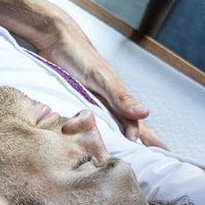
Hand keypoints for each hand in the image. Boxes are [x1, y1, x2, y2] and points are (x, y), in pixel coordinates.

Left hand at [35, 18, 167, 148]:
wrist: (53, 39)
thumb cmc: (78, 54)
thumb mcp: (102, 78)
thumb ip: (121, 97)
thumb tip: (145, 114)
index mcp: (117, 99)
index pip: (136, 126)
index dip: (146, 142)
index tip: (151, 160)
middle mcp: (107, 104)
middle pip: (126, 129)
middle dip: (139, 146)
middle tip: (150, 165)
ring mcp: (91, 105)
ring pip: (109, 129)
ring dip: (118, 143)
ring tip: (126, 160)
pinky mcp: (75, 105)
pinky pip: (89, 124)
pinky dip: (95, 135)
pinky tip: (95, 144)